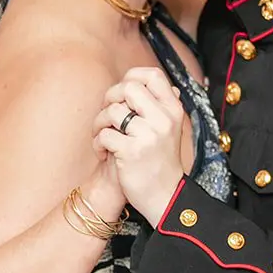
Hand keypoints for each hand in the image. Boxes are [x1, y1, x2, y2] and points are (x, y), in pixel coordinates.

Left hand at [92, 68, 186, 226]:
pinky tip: (104, 153)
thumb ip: (160, 104)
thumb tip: (147, 79)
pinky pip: (104, 135)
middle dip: (110, 98)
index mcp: (173, 110)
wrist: (164, 196)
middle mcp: (164, 120)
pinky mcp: (132, 152)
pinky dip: (98, 144)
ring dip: (99, 123)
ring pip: (112, 111)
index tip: (122, 93)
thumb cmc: (160, 160)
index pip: (152, 76)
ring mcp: (148, 136)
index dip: (131, 77)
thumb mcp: (169, 128)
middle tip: (108, 116)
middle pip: (128, 87)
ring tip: (103, 136)